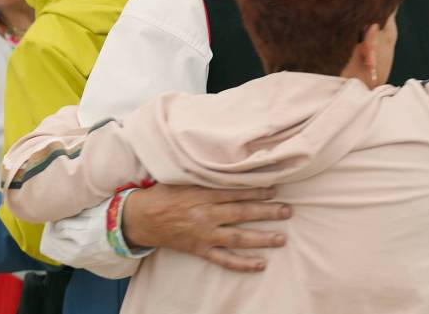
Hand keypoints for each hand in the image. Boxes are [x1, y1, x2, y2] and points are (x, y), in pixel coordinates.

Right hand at [122, 184, 290, 272]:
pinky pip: (224, 259)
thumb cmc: (163, 193)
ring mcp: (204, 234)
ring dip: (262, 238)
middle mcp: (206, 215)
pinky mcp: (200, 249)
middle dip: (267, 212)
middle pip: (242, 213)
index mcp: (202, 194)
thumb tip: (229, 164)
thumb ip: (205, 175)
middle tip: (288, 211)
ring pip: (238, 237)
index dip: (257, 190)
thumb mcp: (182, 177)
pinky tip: (260, 264)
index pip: (235, 192)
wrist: (141, 218)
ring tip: (282, 238)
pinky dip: (242, 263)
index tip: (275, 188)